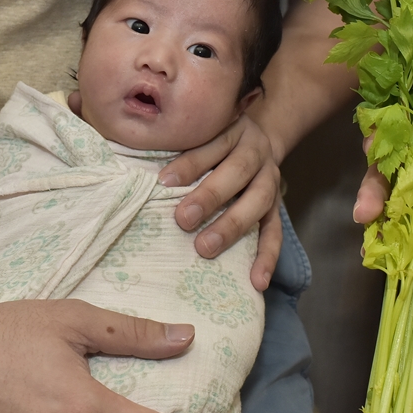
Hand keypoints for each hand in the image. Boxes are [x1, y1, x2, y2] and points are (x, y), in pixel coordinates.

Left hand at [158, 114, 281, 290]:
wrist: (258, 141)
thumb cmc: (213, 143)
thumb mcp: (201, 133)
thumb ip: (178, 146)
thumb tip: (134, 167)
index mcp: (234, 131)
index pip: (212, 145)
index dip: (190, 163)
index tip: (164, 182)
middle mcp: (256, 153)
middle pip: (237, 172)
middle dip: (209, 196)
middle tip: (183, 219)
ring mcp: (270, 182)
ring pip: (257, 202)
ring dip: (231, 226)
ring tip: (205, 248)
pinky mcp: (277, 208)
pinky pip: (275, 233)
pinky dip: (267, 257)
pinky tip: (256, 281)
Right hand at [353, 102, 412, 225]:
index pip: (390, 129)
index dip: (379, 136)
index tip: (373, 144)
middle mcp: (406, 154)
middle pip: (380, 169)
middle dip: (371, 189)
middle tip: (366, 210)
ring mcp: (412, 182)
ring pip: (385, 196)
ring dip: (372, 212)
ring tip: (368, 230)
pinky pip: (404, 220)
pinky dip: (388, 234)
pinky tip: (374, 248)